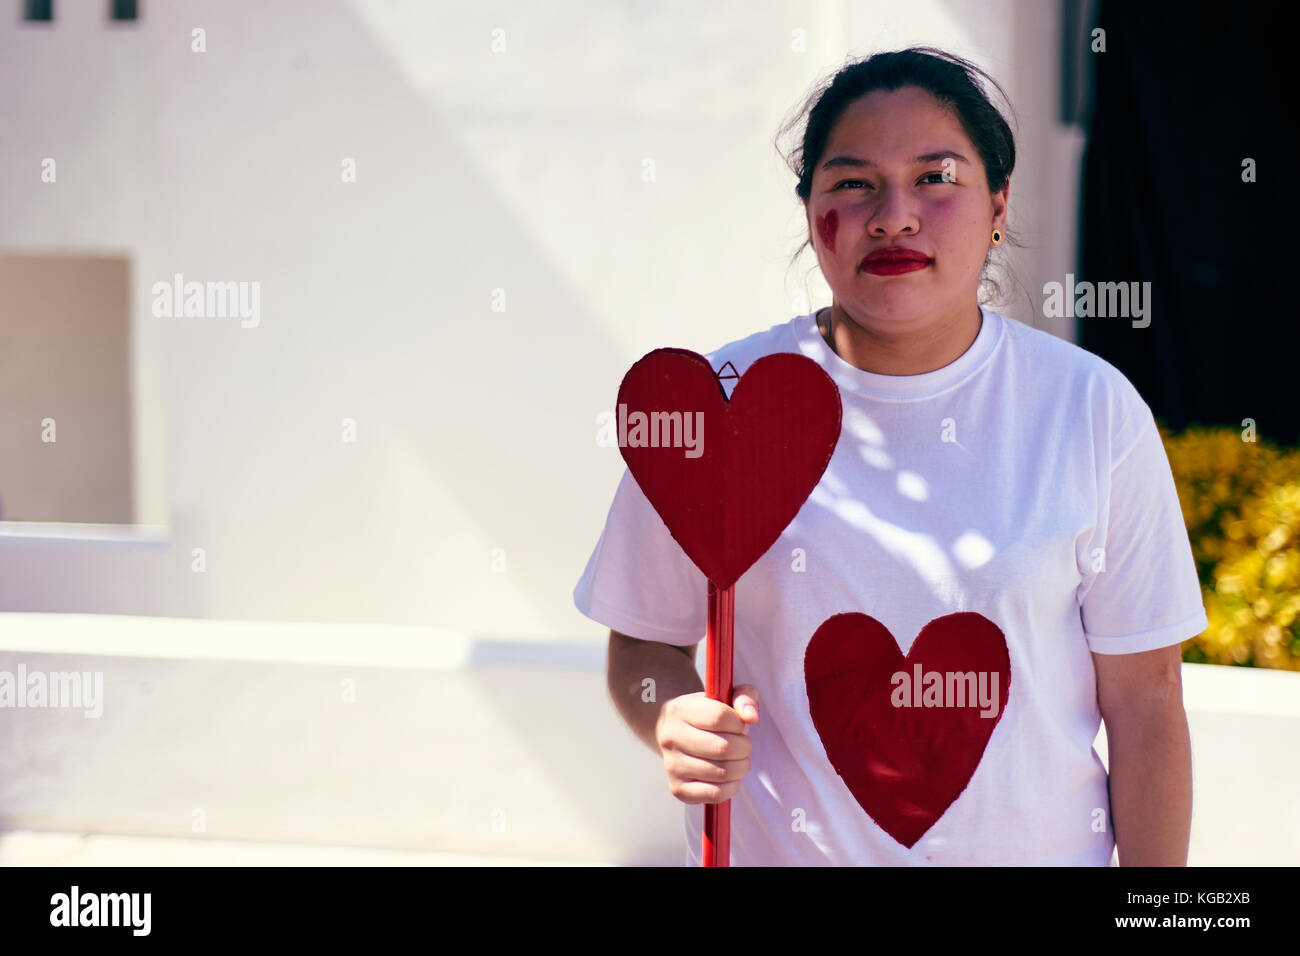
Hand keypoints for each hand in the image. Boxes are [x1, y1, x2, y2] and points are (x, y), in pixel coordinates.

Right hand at [654, 684, 758, 803]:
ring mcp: (672, 765)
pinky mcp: (677, 788)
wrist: (675, 734)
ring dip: (741, 768)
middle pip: (723, 748)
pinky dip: (731, 787)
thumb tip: (751, 717)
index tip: (739, 724)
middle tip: (744, 746)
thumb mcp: (724, 696)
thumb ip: (744, 698)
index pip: (720, 717)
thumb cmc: (706, 714)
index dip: (739, 723)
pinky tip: (730, 777)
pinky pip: (714, 794)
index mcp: (680, 709)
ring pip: (722, 773)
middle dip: (744, 748)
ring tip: (738, 760)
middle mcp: (671, 737)